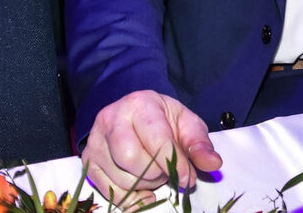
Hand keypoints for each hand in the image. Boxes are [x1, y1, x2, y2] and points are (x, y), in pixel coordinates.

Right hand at [81, 91, 221, 207]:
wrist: (135, 114)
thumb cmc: (164, 119)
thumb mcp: (186, 124)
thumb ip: (199, 144)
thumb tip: (214, 163)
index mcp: (139, 104)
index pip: (156, 139)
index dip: (174, 163)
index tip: (188, 178)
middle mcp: (111, 119)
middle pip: (131, 159)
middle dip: (155, 173)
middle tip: (167, 172)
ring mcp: (95, 141)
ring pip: (119, 177)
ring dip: (144, 185)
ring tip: (155, 174)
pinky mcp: (88, 161)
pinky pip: (108, 190)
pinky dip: (130, 198)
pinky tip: (143, 191)